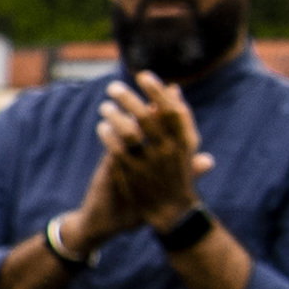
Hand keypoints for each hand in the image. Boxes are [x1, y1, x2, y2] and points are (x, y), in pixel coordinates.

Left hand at [97, 80, 198, 223]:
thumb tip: (173, 89)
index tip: (143, 76)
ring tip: (104, 106)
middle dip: (130, 98)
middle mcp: (170, 151)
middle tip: (114, 87)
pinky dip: (109, 135)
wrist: (171, 213)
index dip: (157, 91)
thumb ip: (178, 120)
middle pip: (148, 116)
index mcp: (186, 143)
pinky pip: (117, 149)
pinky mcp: (132, 174)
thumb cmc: (177, 174)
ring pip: (130, 131)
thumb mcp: (185, 147)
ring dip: (115, 115)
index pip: (173, 109)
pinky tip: (102, 126)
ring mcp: (151, 163)